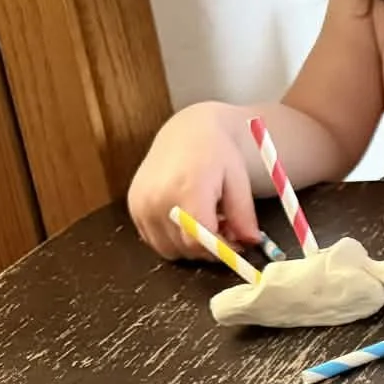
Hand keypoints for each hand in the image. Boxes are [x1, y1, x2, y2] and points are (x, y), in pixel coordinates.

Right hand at [127, 104, 259, 259]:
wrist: (186, 132)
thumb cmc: (218, 153)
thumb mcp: (238, 180)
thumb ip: (243, 215)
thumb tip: (250, 244)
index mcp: (186, 190)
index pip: (199, 241)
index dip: (221, 250)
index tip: (238, 247)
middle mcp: (157, 200)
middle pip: (185, 249)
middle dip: (209, 250)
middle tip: (226, 233)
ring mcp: (141, 204)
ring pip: (168, 249)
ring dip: (190, 247)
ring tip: (207, 224)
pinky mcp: (133, 207)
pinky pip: (154, 240)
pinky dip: (173, 239)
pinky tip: (188, 220)